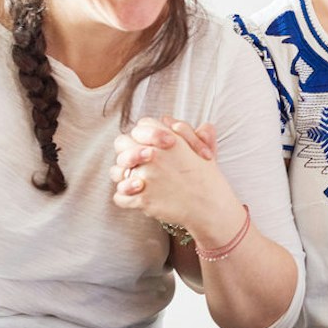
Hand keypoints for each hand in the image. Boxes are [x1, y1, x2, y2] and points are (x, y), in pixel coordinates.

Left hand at [111, 117, 235, 236]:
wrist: (210, 207)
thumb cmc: (206, 178)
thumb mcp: (202, 148)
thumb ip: (185, 131)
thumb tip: (168, 120)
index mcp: (168, 139)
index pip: (141, 126)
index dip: (143, 135)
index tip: (149, 146)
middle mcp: (154, 154)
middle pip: (122, 144)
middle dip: (127, 152)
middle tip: (137, 163)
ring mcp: (146, 176)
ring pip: (117, 171)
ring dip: (123, 177)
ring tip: (136, 182)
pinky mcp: (142, 198)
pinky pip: (119, 196)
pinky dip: (125, 198)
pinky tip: (137, 196)